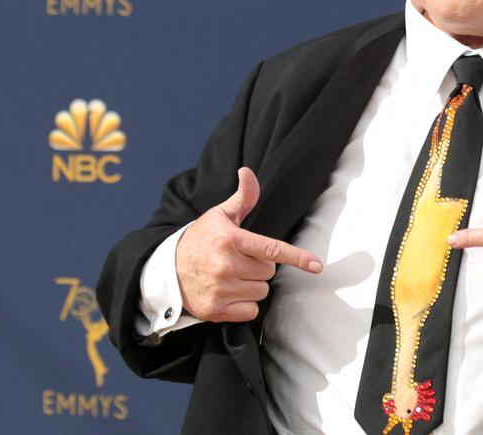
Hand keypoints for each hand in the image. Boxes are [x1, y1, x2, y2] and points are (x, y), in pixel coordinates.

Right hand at [176, 167, 321, 322]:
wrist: (167, 271)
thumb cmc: (201, 239)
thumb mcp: (220, 215)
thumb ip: (242, 197)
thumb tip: (247, 172)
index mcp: (230, 239)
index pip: (271, 249)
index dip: (297, 257)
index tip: (316, 265)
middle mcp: (225, 265)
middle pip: (269, 272)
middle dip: (260, 266)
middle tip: (240, 260)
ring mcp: (220, 289)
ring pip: (261, 291)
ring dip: (253, 285)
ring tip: (232, 276)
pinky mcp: (216, 310)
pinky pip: (250, 310)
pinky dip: (244, 304)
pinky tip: (229, 293)